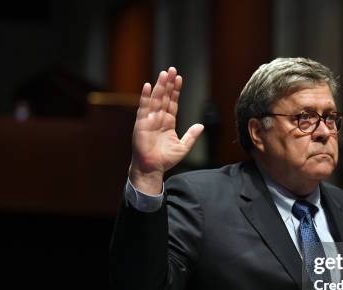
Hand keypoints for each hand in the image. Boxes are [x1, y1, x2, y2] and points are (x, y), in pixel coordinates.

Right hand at [128, 67, 203, 193]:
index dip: (176, 90)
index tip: (180, 78)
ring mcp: (150, 119)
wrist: (153, 168)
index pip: (173, 102)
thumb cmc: (166, 159)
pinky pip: (143, 108)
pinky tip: (148, 86)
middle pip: (164, 97)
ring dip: (159, 86)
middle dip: (168, 83)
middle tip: (172, 69)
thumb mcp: (183, 147)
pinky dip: (146, 97)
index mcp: (168, 122)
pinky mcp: (141, 123)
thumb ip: (191, 136)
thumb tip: (201, 125)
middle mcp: (158, 118)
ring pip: (155, 99)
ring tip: (164, 73)